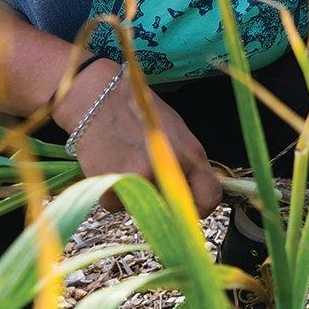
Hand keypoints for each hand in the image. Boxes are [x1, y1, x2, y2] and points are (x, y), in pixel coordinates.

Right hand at [52, 60, 222, 214]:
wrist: (98, 100)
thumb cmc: (140, 113)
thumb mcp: (176, 133)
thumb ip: (188, 165)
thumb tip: (194, 193)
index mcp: (191, 155)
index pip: (210, 197)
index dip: (201, 207)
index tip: (191, 207)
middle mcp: (169, 170)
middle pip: (174, 209)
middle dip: (164, 201)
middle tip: (149, 179)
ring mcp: (140, 180)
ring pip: (143, 208)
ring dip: (137, 195)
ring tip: (127, 164)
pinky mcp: (113, 187)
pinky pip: (117, 205)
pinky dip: (113, 193)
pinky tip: (110, 167)